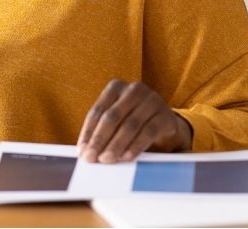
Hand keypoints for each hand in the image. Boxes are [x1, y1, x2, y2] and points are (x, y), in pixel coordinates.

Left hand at [76, 79, 191, 162]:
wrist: (164, 122)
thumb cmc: (132, 120)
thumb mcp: (116, 120)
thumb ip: (101, 130)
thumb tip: (85, 151)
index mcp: (116, 87)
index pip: (97, 111)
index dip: (88, 132)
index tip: (82, 151)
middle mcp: (134, 90)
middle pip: (112, 117)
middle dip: (99, 139)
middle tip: (91, 158)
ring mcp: (152, 101)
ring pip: (130, 125)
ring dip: (116, 145)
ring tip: (107, 159)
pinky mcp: (165, 116)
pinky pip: (148, 132)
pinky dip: (135, 146)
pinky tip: (126, 157)